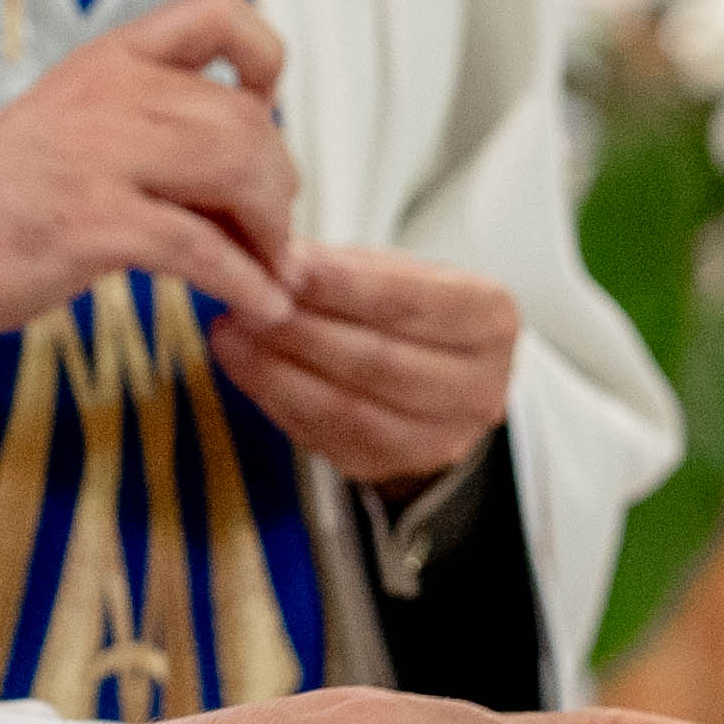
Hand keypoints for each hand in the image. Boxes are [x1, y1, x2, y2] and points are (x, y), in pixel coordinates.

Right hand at [0, 0, 301, 332]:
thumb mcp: (73, 131)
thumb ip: (149, 128)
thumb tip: (240, 163)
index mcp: (107, 61)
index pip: (218, 13)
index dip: (264, 59)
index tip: (264, 112)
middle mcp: (109, 92)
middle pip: (247, 117)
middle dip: (279, 185)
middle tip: (274, 234)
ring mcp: (99, 155)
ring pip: (236, 170)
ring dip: (272, 232)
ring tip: (271, 272)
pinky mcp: (90, 223)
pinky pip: (200, 248)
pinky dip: (246, 283)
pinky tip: (257, 307)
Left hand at [208, 245, 519, 488]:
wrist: (434, 375)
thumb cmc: (408, 311)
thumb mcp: (391, 271)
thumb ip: (339, 266)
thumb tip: (271, 255)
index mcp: (491, 320)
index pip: (412, 303)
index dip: (345, 286)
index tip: (287, 266)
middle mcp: (480, 386)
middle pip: (380, 361)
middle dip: (303, 331)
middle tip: (247, 301)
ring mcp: (440, 437)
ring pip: (349, 409)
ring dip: (279, 370)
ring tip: (232, 333)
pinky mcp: (393, 468)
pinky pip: (326, 438)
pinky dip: (277, 399)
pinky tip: (244, 366)